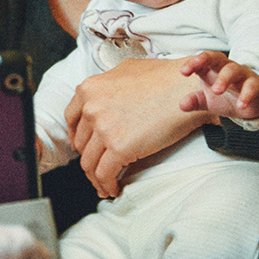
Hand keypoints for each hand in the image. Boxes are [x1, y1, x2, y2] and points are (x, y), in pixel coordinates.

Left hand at [64, 56, 217, 197]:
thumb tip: (103, 97)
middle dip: (89, 157)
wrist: (187, 88)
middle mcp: (91, 108)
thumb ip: (108, 84)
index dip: (76, 136)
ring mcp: (103, 128)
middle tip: (98, 167)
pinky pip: (104, 174)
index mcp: (90, 89)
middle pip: (82, 143)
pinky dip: (106, 185)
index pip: (71, 118)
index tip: (82, 146)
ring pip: (89, 162)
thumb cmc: (165, 78)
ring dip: (95, 177)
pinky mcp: (119, 147)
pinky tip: (113, 189)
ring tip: (105, 185)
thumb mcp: (127, 70)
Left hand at [179, 51, 258, 120]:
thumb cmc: (226, 97)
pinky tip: (240, 106)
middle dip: (206, 59)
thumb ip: (195, 101)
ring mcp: (242, 75)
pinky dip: (246, 95)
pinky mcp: (256, 85)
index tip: (183, 72)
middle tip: (196, 68)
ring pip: (233, 70)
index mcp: (212, 68)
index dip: (192, 63)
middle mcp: (226, 68)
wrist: (251, 104)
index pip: (202, 60)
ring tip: (217, 91)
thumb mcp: (207, 101)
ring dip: (224, 78)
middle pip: (217, 57)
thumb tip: (181, 105)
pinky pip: (251, 87)